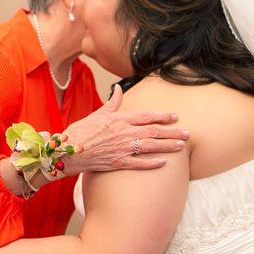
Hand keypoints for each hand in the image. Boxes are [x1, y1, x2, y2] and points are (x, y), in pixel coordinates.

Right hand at [62, 84, 188, 174]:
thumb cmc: (80, 132)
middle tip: (187, 133)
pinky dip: (152, 163)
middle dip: (172, 132)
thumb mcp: (96, 114)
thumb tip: (119, 89)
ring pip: (150, 146)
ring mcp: (121, 148)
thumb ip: (112, 103)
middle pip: (153, 131)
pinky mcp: (117, 163)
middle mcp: (123, 133)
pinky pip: (139, 164)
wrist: (66, 151)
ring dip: (168, 146)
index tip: (175, 116)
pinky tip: (164, 163)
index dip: (162, 116)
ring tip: (181, 146)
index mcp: (119, 119)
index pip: (146, 116)